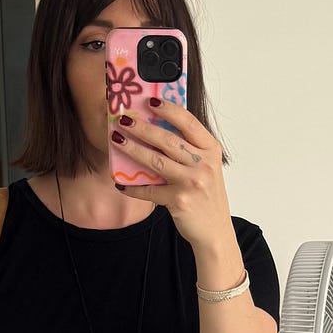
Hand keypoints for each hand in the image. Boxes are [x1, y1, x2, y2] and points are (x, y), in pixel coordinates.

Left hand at [111, 99, 231, 253]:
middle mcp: (204, 164)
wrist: (215, 231)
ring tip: (117, 139)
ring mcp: (192, 182)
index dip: (168, 109)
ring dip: (132, 149)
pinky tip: (121, 182)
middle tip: (123, 119)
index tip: (150, 101)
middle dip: (142, 127)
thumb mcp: (206, 168)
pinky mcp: (179, 200)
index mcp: (211, 150)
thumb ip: (188, 149)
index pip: (188, 122)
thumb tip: (155, 129)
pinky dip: (133, 187)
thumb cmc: (207, 196)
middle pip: (167, 139)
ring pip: (156, 160)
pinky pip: (150, 190)